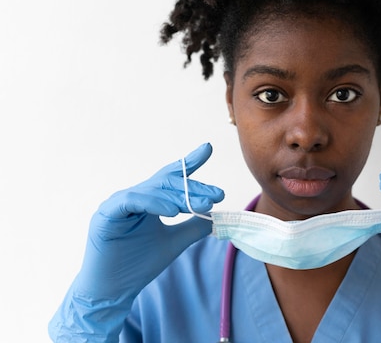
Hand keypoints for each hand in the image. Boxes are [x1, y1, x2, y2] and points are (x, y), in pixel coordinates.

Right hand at [49, 143, 223, 341]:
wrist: (113, 290)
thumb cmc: (138, 265)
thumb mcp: (174, 243)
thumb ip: (193, 227)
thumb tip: (217, 216)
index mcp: (149, 201)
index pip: (171, 177)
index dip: (189, 162)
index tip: (207, 148)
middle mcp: (134, 197)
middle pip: (167, 182)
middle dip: (194, 187)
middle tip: (217, 195)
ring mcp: (118, 203)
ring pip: (152, 190)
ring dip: (178, 196)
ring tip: (199, 205)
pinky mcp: (106, 214)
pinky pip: (131, 200)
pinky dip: (153, 202)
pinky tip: (172, 210)